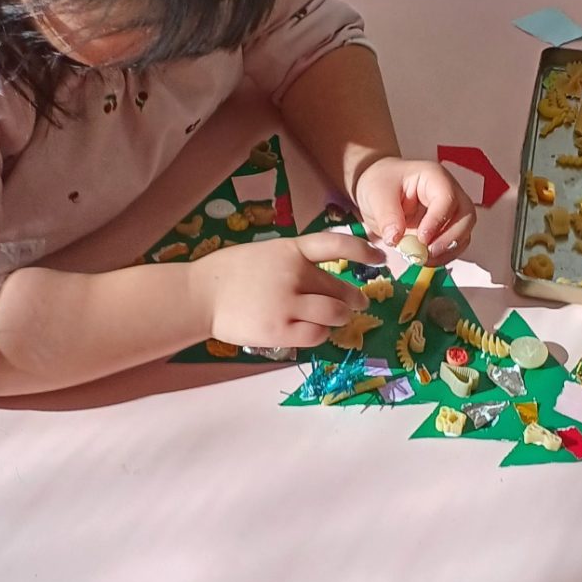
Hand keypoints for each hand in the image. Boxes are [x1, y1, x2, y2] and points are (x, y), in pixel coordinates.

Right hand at [187, 231, 382, 349]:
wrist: (200, 294)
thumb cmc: (230, 273)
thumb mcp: (266, 254)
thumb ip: (295, 263)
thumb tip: (327, 283)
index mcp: (290, 249)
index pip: (337, 245)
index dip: (364, 250)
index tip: (381, 259)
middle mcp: (294, 273)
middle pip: (340, 289)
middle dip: (354, 300)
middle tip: (357, 305)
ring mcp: (288, 302)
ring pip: (334, 314)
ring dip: (338, 319)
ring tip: (334, 320)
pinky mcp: (281, 330)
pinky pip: (317, 336)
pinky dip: (320, 335)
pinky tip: (312, 332)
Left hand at [353, 157, 476, 260]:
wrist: (378, 190)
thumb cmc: (380, 183)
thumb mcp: (376, 195)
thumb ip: (387, 216)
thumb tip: (396, 238)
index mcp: (433, 177)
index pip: (447, 197)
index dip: (438, 220)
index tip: (422, 238)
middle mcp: (448, 192)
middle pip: (466, 216)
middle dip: (451, 238)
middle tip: (428, 252)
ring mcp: (450, 211)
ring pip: (464, 233)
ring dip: (447, 251)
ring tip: (423, 258)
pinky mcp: (446, 229)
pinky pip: (455, 245)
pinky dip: (443, 256)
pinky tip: (425, 259)